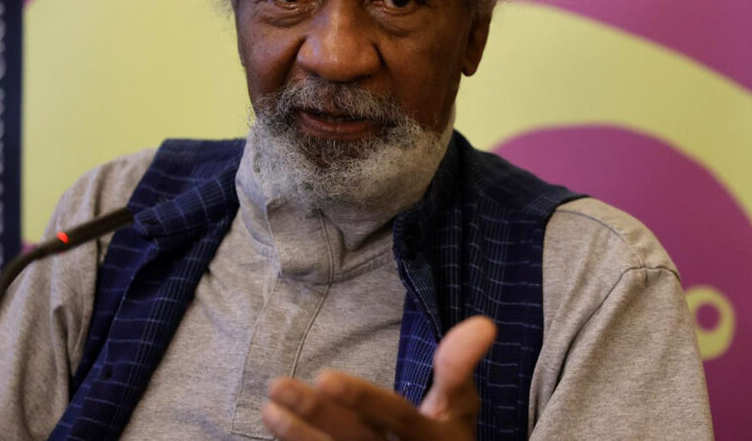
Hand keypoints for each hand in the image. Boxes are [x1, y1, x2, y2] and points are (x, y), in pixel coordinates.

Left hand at [262, 316, 497, 440]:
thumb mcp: (461, 406)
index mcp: (433, 439)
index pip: (395, 416)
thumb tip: (483, 322)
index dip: (362, 399)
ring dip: (299, 438)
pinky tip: (278, 431)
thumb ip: (459, 367)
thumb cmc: (447, 438)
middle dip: (316, 415)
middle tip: (277, 386)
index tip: (325, 377)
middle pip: (355, 440)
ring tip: (268, 408)